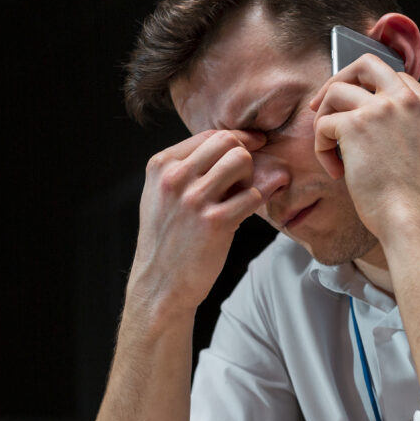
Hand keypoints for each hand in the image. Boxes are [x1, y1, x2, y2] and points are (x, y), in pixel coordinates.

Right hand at [129, 129, 264, 312]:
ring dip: (250, 176)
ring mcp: (194, 199)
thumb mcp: (161, 196)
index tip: (254, 145)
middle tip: (244, 179)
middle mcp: (174, 178)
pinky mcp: (215, 222)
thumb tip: (232, 147)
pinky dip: (259, 200)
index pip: (209, 136)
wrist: (159, 284)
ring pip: (241, 161)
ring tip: (241, 195)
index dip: (238, 139)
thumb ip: (185, 169)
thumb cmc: (166, 240)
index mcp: (160, 166)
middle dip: (244, 155)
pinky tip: (250, 210)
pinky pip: (253, 194)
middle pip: (227, 142)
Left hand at [308, 54, 419, 239]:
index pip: (393, 77)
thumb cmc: (418, 197)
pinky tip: (336, 171)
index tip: (356, 110)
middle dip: (339, 78)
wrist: (411, 216)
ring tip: (329, 149)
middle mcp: (406, 99)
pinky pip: (323, 124)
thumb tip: (392, 127)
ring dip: (324, 118)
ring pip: (336, 91)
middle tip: (323, 105)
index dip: (369, 90)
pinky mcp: (355, 125)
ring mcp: (381, 109)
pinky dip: (321, 148)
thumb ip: (414, 128)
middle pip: (365, 64)